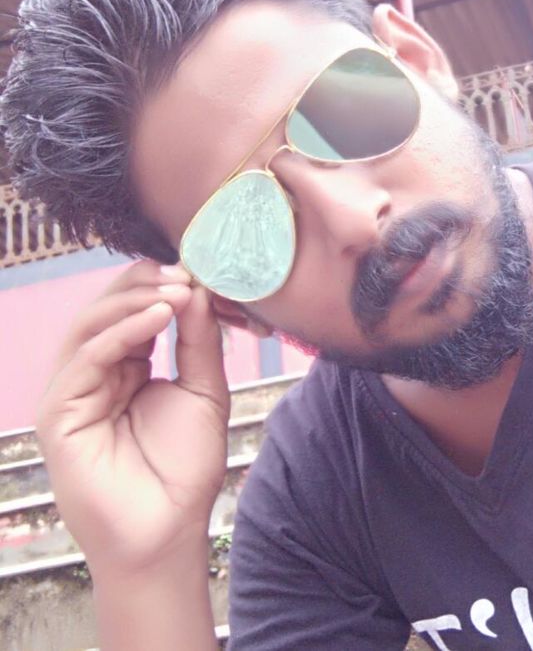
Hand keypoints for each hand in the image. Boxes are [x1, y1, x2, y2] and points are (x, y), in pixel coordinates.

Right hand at [36, 260, 229, 576]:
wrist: (168, 530)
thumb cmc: (185, 467)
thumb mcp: (203, 390)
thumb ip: (199, 339)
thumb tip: (196, 287)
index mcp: (125, 364)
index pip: (131, 308)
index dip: (159, 285)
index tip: (196, 272)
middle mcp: (94, 372)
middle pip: (106, 308)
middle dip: (145, 285)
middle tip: (185, 275)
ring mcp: (72, 390)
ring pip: (90, 324)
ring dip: (134, 301)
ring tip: (176, 292)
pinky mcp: (58, 412)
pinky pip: (87, 357)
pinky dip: (123, 331)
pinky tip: (159, 317)